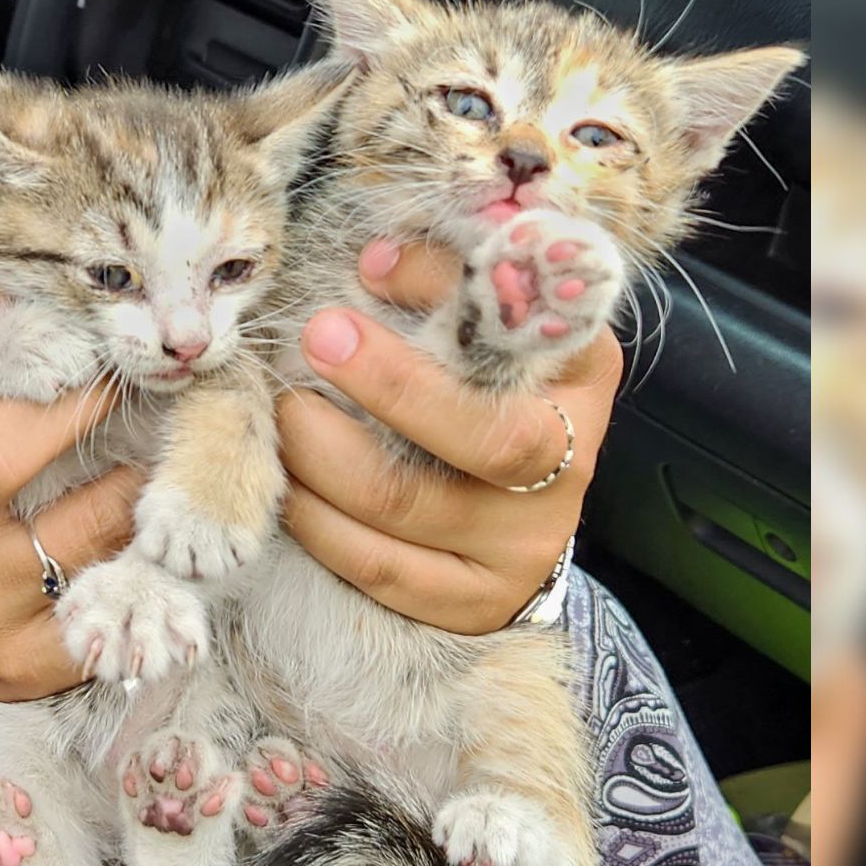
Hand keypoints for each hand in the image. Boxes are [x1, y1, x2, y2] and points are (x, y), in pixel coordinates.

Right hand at [0, 282, 142, 702]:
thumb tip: (26, 277)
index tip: (28, 292)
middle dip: (73, 408)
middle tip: (124, 377)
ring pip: (74, 529)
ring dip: (131, 481)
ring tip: (158, 452)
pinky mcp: (20, 660)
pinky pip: (106, 596)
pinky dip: (141, 556)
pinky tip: (156, 531)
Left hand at [278, 240, 622, 634]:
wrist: (518, 521)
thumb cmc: (485, 396)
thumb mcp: (488, 332)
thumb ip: (448, 286)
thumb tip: (377, 262)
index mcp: (581, 377)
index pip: (528, 331)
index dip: (450, 296)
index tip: (372, 266)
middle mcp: (568, 464)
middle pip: (485, 436)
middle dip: (390, 383)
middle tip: (317, 336)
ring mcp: (523, 545)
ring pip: (405, 502)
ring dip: (322, 452)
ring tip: (285, 411)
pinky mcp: (472, 603)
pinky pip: (375, 565)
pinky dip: (315, 520)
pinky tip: (288, 482)